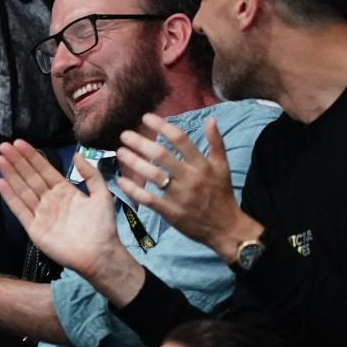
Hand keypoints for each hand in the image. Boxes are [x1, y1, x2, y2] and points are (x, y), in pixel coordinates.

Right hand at [0, 139, 120, 275]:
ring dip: (11, 174)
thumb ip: (91, 174)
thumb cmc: (102, 226)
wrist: (99, 254)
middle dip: (17, 161)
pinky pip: (20, 210)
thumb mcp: (102, 195)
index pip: (44, 169)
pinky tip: (1, 183)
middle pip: (30, 177)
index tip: (19, 143)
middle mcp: (50, 200)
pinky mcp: (34, 228)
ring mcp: (40, 214)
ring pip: (22, 190)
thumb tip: (77, 155)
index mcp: (64, 191)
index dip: (31, 156)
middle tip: (3, 146)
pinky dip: (10, 197)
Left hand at [115, 114, 259, 260]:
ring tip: (120, 152)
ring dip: (134, 162)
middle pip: (161, 155)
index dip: (161, 126)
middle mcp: (190, 178)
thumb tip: (211, 119)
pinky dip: (134, 190)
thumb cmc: (222, 195)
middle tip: (124, 134)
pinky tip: (121, 181)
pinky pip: (149, 199)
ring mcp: (179, 196)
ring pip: (152, 175)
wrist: (226, 229)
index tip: (145, 118)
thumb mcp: (223, 167)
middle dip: (140, 142)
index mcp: (202, 165)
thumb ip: (216, 143)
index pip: (180, 139)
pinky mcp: (171, 212)